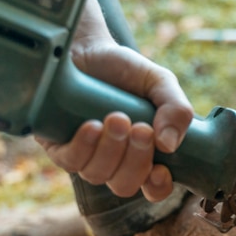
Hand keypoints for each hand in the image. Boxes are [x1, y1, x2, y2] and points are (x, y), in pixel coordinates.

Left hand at [36, 0, 192, 201]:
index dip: (157, 187)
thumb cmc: (126, 70)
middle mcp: (114, 161)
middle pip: (125, 186)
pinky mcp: (58, 146)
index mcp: (144, 154)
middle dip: (136, 161)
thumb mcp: (161, 84)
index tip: (160, 169)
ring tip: (117, 118)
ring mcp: (85, 156)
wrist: (86, 47)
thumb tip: (170, 145)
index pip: (153, 188)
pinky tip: (93, 126)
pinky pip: (71, 162)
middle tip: (141, 128)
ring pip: (98, 175)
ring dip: (111, 150)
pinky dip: (85, 147)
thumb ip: (177, 110)